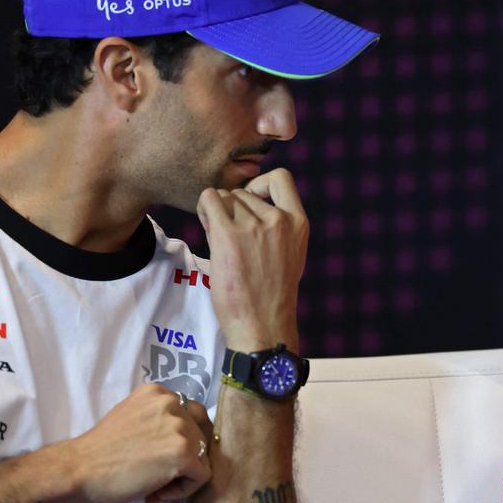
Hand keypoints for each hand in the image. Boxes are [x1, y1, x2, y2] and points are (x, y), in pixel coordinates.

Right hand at [56, 384, 213, 502]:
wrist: (77, 470)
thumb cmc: (99, 452)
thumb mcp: (133, 418)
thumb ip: (159, 420)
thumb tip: (187, 439)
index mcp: (159, 393)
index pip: (193, 416)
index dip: (183, 441)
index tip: (161, 458)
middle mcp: (172, 403)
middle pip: (201, 436)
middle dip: (184, 460)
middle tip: (157, 476)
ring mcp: (179, 427)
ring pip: (203, 457)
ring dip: (182, 476)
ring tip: (155, 488)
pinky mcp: (183, 453)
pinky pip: (202, 476)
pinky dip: (183, 491)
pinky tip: (156, 494)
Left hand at [196, 169, 308, 351]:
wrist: (262, 324)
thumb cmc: (272, 294)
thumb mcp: (291, 253)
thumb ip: (278, 226)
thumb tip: (246, 200)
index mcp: (298, 223)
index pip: (281, 178)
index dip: (260, 183)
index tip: (253, 200)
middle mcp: (279, 220)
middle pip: (243, 192)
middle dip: (233, 208)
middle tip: (230, 234)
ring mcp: (254, 226)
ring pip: (225, 198)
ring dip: (217, 213)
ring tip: (221, 239)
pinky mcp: (228, 235)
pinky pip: (209, 200)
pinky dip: (204, 207)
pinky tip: (206, 224)